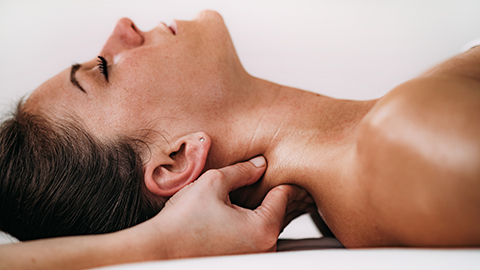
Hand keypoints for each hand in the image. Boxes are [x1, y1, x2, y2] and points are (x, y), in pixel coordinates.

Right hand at [138, 156, 306, 258]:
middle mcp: (264, 250)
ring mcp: (253, 260)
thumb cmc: (181, 222)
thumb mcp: (213, 183)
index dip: (279, 179)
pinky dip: (247, 229)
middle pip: (277, 214)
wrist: (159, 250)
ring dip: (257, 213)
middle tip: (254, 183)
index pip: (284, 196)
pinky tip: (228, 220)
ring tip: (236, 202)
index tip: (274, 170)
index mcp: (263, 229)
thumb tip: (260, 164)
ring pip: (265, 228)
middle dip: (267, 197)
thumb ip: (242, 171)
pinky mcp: (241, 264)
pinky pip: (253, 242)